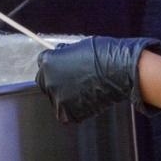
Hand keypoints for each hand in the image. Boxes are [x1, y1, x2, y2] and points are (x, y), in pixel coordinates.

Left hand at [35, 36, 160, 122]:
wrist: (118, 71)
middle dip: (56, 81)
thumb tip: (61, 59)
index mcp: (47, 62)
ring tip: (83, 90)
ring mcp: (57, 98)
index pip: (42, 65)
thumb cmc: (103, 55)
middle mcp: (48, 80)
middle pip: (45, 82)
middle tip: (72, 81)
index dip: (54, 66)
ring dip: (65, 96)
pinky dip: (74, 109)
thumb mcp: (77, 47)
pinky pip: (65, 113)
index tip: (61, 69)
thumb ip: (64, 55)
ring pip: (56, 99)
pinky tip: (85, 100)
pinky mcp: (67, 113)